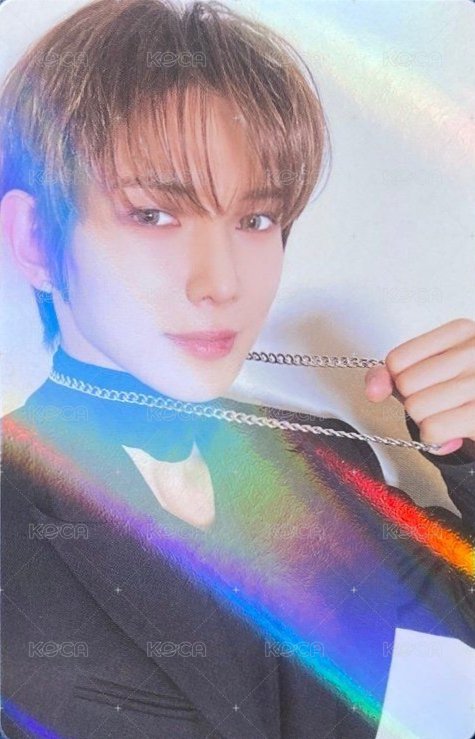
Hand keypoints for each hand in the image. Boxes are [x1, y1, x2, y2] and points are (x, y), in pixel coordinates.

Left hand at [364, 318, 474, 456]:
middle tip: (438, 402)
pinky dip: (433, 437)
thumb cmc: (460, 391)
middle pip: (405, 384)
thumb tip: (373, 391)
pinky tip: (450, 430)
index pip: (396, 360)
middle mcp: (473, 352)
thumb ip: (391, 373)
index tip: (423, 383)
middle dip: (414, 401)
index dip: (399, 380)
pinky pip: (432, 429)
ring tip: (447, 415)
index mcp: (460, 333)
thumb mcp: (427, 371)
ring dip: (424, 420)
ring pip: (416, 408)